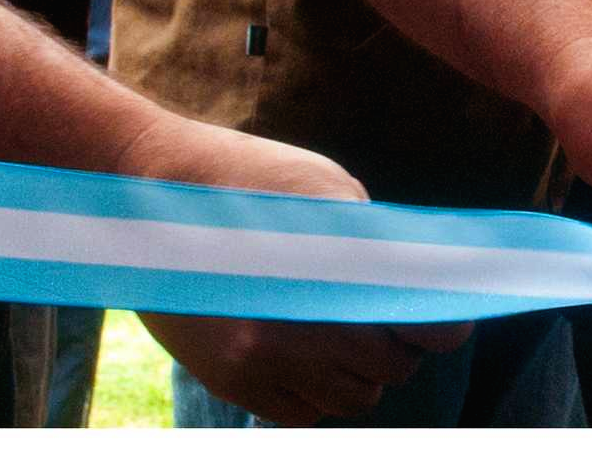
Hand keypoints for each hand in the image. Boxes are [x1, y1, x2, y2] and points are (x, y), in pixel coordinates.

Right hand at [124, 118, 472, 425]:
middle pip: (391, 370)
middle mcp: (303, 325)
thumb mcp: (326, 188)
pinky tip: (301, 351)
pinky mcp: (231, 381)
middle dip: (396, 345)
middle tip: (382, 315)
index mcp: (336, 271)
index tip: (444, 318)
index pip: (427, 326)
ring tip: (337, 330)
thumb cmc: (246, 177)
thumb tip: (419, 285)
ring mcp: (263, 360)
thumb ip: (376, 243)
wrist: (146, 192)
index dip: (445, 325)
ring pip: (350, 400)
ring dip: (357, 373)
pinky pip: (301, 414)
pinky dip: (314, 391)